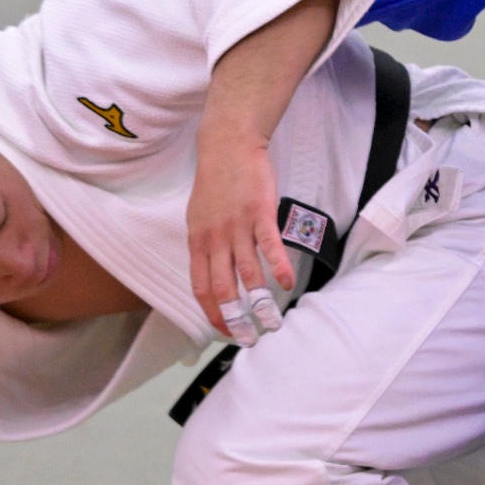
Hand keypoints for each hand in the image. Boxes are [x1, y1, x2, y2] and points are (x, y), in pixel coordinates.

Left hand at [188, 130, 293, 340]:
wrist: (227, 146)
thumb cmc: (216, 181)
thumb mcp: (199, 217)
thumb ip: (207, 246)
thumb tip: (214, 273)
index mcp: (198, 241)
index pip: (201, 287)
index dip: (212, 313)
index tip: (224, 331)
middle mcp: (215, 239)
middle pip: (223, 287)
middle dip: (235, 317)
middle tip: (248, 337)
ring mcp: (238, 227)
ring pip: (247, 273)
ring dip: (260, 301)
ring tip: (272, 320)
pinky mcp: (260, 215)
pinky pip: (269, 247)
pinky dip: (278, 267)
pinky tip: (286, 284)